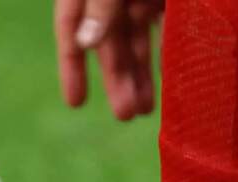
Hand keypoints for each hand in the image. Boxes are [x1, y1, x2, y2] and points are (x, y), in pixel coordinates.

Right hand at [55, 0, 163, 120]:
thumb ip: (100, 5)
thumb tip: (86, 42)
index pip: (69, 26)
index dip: (71, 67)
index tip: (76, 103)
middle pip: (110, 41)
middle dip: (117, 79)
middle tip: (125, 114)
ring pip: (139, 38)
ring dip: (142, 74)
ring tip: (146, 109)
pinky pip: (168, 23)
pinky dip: (167, 49)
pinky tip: (169, 75)